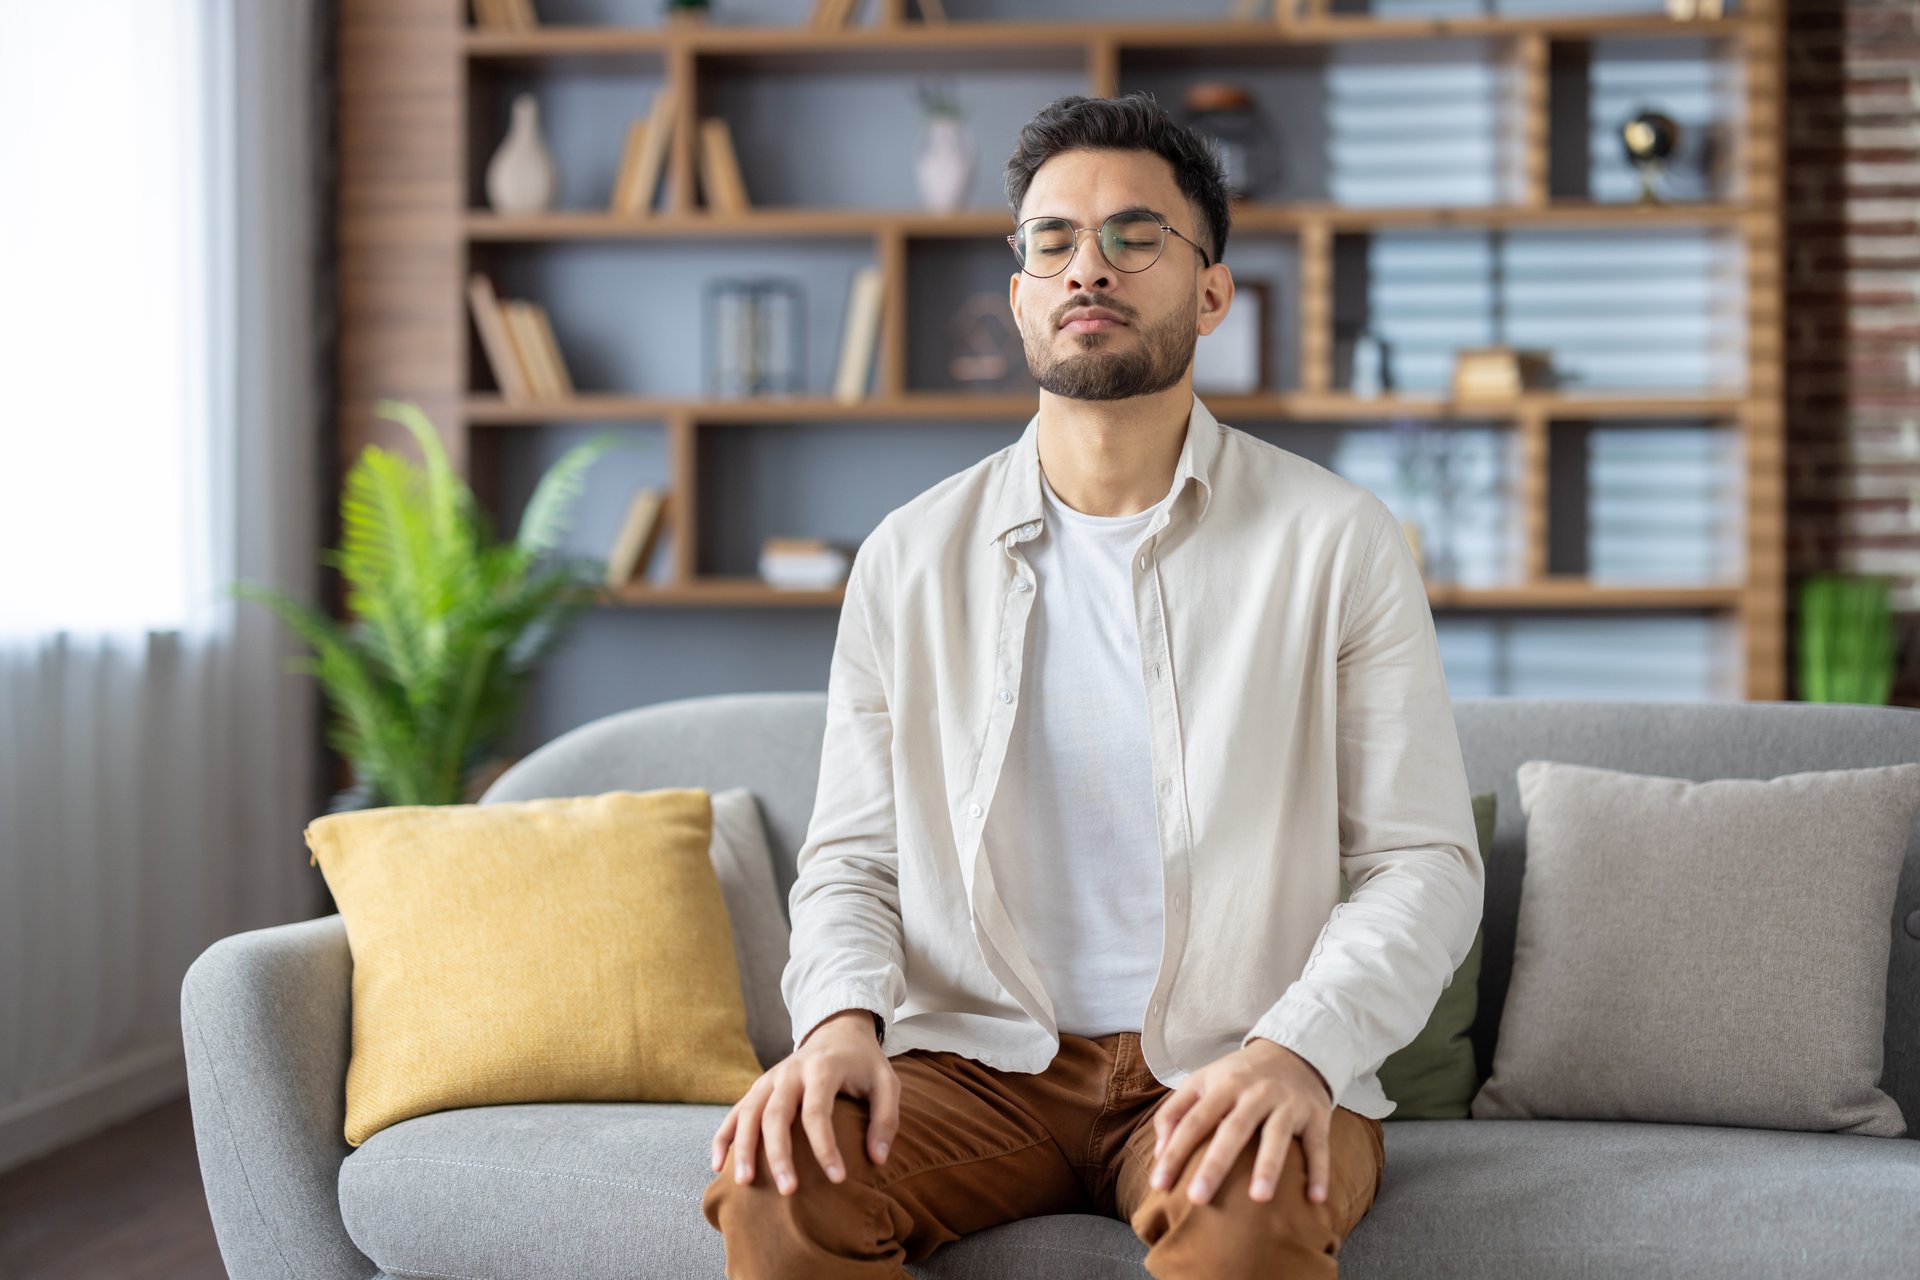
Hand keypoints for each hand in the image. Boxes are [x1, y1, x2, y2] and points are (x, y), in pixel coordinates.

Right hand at [709, 1009, 896, 1196]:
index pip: (817, 1112)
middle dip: (778, 1154)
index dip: (825, 1147)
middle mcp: (790, 1072)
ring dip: (743, 1148)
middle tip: (788, 1191)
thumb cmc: (864, 1064)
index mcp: (822, 1068)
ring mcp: (769, 1078)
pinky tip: (718, 1165)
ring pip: (748, 1113)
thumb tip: (877, 1160)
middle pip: (775, 1114)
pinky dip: (724, 1137)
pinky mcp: (758, 1087)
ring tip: (745, 1183)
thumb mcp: (887, 1083)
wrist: (837, 1031)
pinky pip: (735, 1112)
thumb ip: (886, 1119)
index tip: (838, 1179)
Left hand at [1147, 1037, 1333, 1207]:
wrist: (1294, 1050)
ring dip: (1268, 1166)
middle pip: (1233, 1129)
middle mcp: (1255, 1092)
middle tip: (1197, 1198)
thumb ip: (1175, 1112)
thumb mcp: (1203, 1082)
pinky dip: (1319, 1171)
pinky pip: (1318, 1145)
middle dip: (1215, 1164)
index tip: (1159, 1185)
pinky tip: (1316, 1199)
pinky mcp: (1316, 1115)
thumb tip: (1160, 1153)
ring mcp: (1287, 1103)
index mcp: (1223, 1085)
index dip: (1176, 1151)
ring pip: (1277, 1135)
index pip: (1194, 1120)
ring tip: (1258, 1199)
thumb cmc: (1239, 1076)